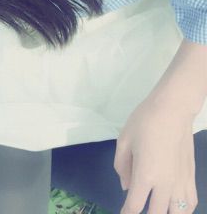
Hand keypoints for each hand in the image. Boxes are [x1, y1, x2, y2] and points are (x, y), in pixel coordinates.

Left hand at [114, 96, 197, 212]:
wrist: (173, 110)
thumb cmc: (145, 121)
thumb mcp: (124, 140)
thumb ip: (122, 167)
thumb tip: (126, 187)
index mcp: (145, 175)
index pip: (135, 205)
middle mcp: (165, 184)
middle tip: (138, 210)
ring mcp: (181, 182)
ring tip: (157, 208)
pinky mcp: (191, 177)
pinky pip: (191, 204)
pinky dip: (183, 210)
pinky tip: (175, 207)